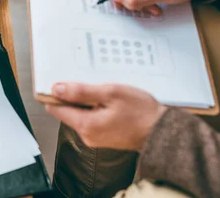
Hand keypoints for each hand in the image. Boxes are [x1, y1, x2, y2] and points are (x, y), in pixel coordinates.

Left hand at [45, 83, 166, 150]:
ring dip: (87, 101)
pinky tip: (109, 103)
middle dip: (74, 96)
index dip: (56, 93)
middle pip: (67, 111)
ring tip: (105, 93)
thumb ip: (81, 91)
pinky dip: (95, 109)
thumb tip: (57, 89)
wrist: (163, 132)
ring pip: (79, 114)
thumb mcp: (110, 93)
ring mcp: (94, 137)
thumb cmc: (141, 112)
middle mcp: (86, 135)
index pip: (56, 108)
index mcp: (85, 125)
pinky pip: (91, 119)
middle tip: (92, 85)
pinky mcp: (103, 136)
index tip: (61, 81)